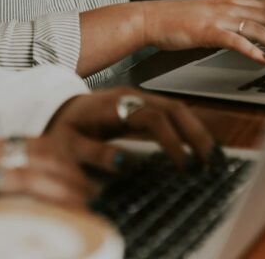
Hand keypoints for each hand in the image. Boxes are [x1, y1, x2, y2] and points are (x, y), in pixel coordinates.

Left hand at [45, 88, 216, 169]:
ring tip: (211, 158)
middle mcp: (131, 97)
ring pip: (177, 108)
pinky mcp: (142, 106)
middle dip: (196, 134)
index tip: (183, 166)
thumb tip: (124, 164)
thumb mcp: (68, 145)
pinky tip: (197, 148)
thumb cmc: (61, 129)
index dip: (171, 141)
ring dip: (196, 131)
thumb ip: (93, 154)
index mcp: (114, 104)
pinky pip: (171, 113)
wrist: (54, 110)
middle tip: (210, 163)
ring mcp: (139, 99)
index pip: (153, 117)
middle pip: (174, 108)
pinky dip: (188, 129)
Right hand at [139, 0, 264, 62]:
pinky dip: (252, 50)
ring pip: (257, 28)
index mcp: (228, 1)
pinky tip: (263, 59)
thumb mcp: (206, 15)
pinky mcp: (208, 32)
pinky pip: (235, 40)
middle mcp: (227, 6)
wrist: (150, 18)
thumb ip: (225, 20)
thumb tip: (242, 33)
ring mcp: (218, 18)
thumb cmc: (174, 20)